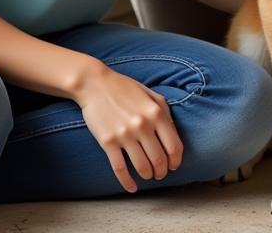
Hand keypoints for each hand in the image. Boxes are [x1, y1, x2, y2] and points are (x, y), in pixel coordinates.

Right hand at [76, 65, 182, 192]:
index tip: (174, 165)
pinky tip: (132, 187)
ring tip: (148, 176)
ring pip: (142, 167)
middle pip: (159, 160)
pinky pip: (120, 169)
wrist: (95, 84)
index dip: (176, 160)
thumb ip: (164, 112)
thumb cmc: (125, 88)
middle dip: (162, 171)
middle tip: (160, 173)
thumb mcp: (151, 94)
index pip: (174, 146)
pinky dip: (127, 182)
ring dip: (148, 175)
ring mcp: (124, 134)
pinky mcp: (108, 142)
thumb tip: (174, 134)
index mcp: (156, 112)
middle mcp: (142, 125)